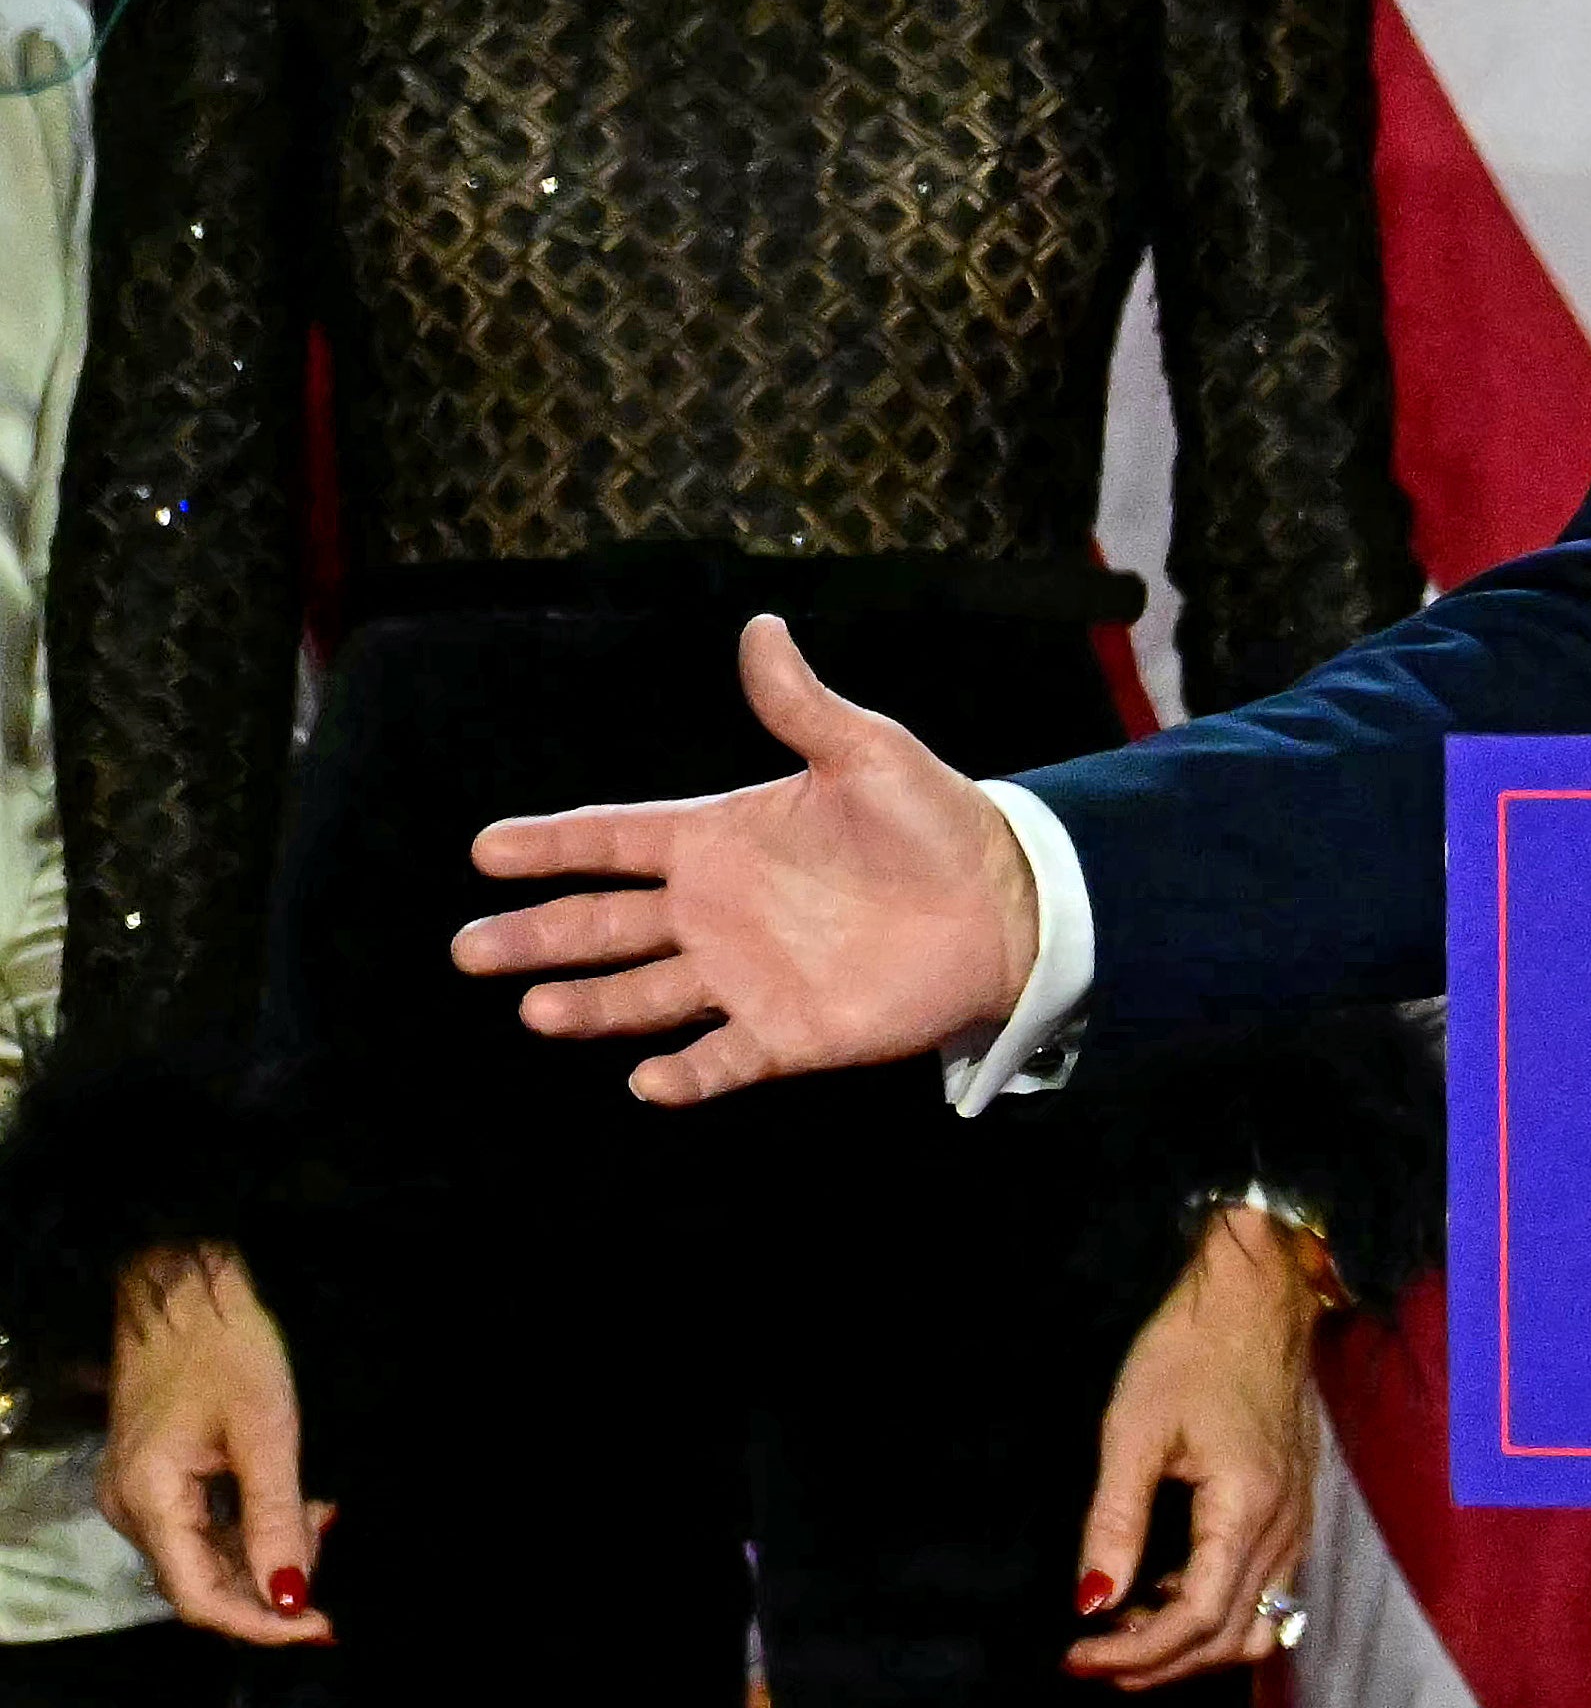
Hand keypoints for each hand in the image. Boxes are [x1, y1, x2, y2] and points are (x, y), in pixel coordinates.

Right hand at [100, 1248, 330, 1646]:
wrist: (185, 1291)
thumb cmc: (228, 1349)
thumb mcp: (266, 1432)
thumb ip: (274, 1519)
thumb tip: (290, 1596)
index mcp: (148, 1500)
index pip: (199, 1596)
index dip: (260, 1622)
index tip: (320, 1627)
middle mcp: (130, 1509)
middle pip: (201, 1582)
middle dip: (270, 1585)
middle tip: (330, 1556)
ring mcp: (138, 1494)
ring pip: (205, 1556)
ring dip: (265, 1554)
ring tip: (321, 1517)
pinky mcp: (155, 1478)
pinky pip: (201, 1526)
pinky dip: (250, 1528)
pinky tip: (297, 1507)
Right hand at [455, 615, 1034, 1104]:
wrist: (1003, 903)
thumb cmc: (933, 822)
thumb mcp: (868, 754)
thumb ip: (802, 705)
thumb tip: (762, 625)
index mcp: (719, 839)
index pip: (615, 839)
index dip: (553, 844)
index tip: (484, 848)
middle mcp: (713, 912)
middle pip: (604, 926)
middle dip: (536, 937)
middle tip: (469, 949)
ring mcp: (742, 977)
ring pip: (642, 997)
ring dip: (589, 1006)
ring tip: (535, 1008)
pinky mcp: (785, 1034)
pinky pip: (721, 1061)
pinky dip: (683, 1075)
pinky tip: (645, 1081)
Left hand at [1068, 1206, 1325, 1689]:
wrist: (1257, 1300)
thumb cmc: (1190, 1353)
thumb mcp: (1134, 1432)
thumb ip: (1116, 1523)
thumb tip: (1091, 1603)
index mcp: (1246, 1508)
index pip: (1198, 1618)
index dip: (1136, 1653)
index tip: (1075, 1652)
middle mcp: (1285, 1527)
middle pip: (1231, 1636)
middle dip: (1158, 1664)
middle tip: (1090, 1657)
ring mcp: (1298, 1521)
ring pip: (1259, 1625)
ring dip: (1193, 1649)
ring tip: (1127, 1634)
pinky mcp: (1295, 1511)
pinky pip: (1268, 1593)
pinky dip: (1217, 1615)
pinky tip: (1166, 1592)